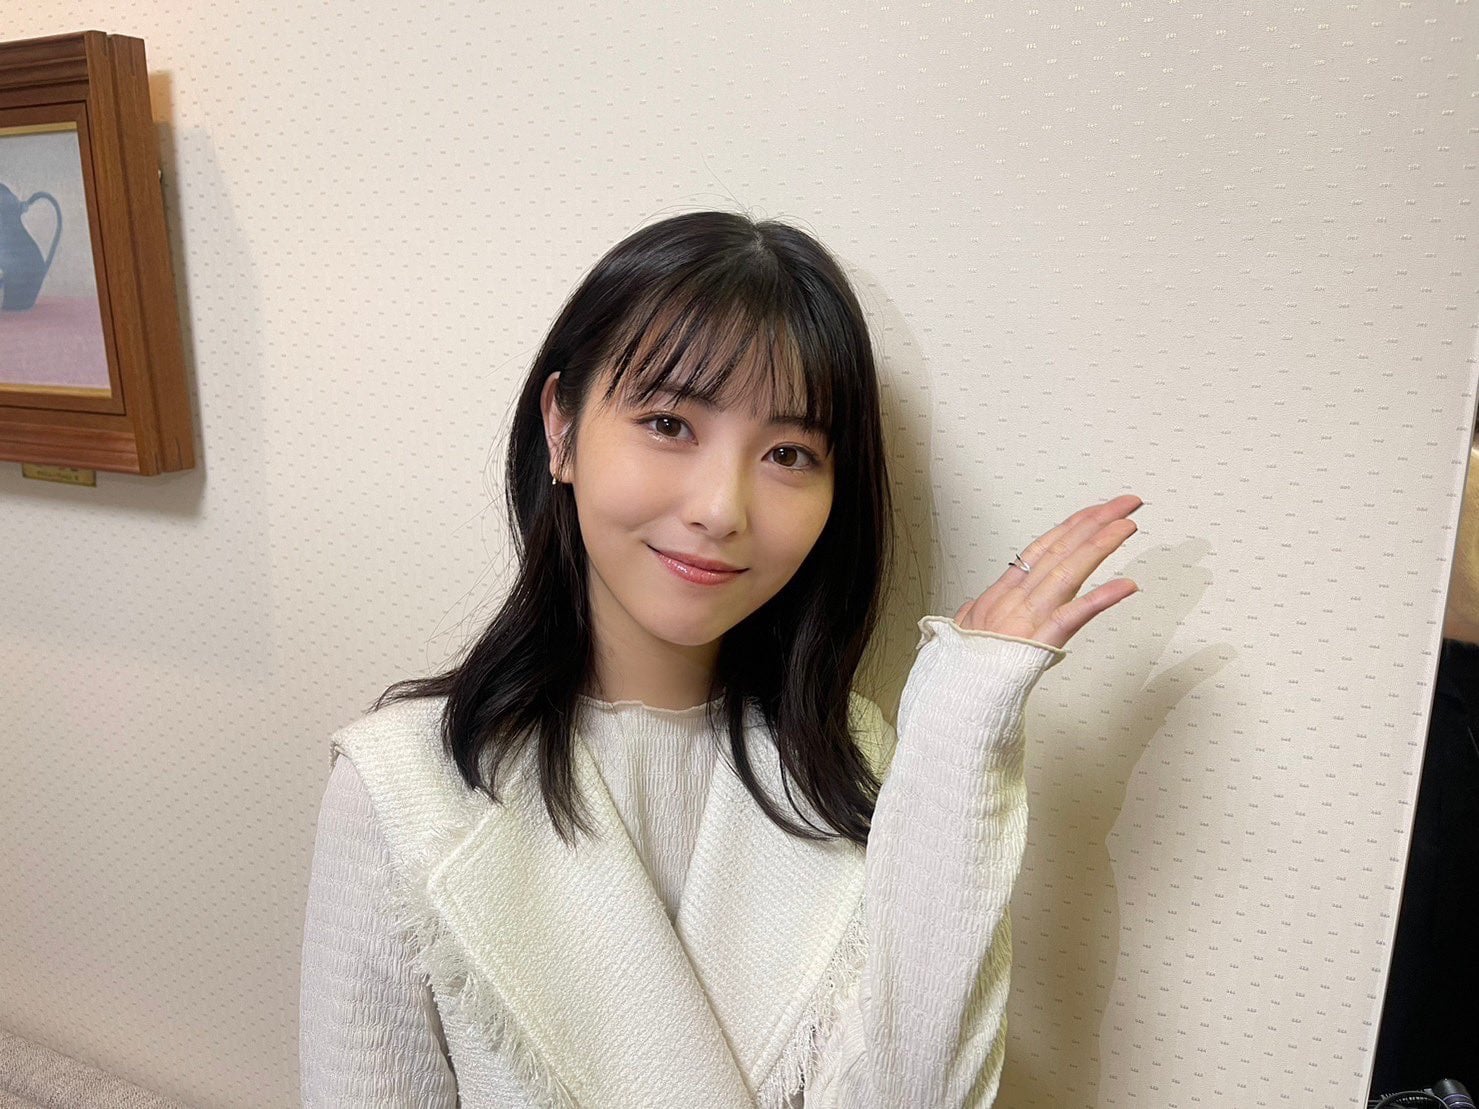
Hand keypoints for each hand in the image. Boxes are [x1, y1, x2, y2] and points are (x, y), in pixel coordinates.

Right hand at [952, 494, 1143, 650]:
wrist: (954, 690)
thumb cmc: (961, 664)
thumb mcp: (963, 629)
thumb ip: (972, 613)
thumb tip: (970, 606)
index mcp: (1002, 593)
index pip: (1041, 549)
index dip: (1070, 527)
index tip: (1095, 511)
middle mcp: (1017, 598)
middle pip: (1061, 551)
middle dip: (1095, 522)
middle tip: (1126, 504)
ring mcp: (1029, 617)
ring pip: (1070, 572)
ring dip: (1101, 545)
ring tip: (1128, 526)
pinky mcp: (1041, 641)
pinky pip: (1075, 615)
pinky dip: (1102, 598)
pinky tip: (1126, 584)